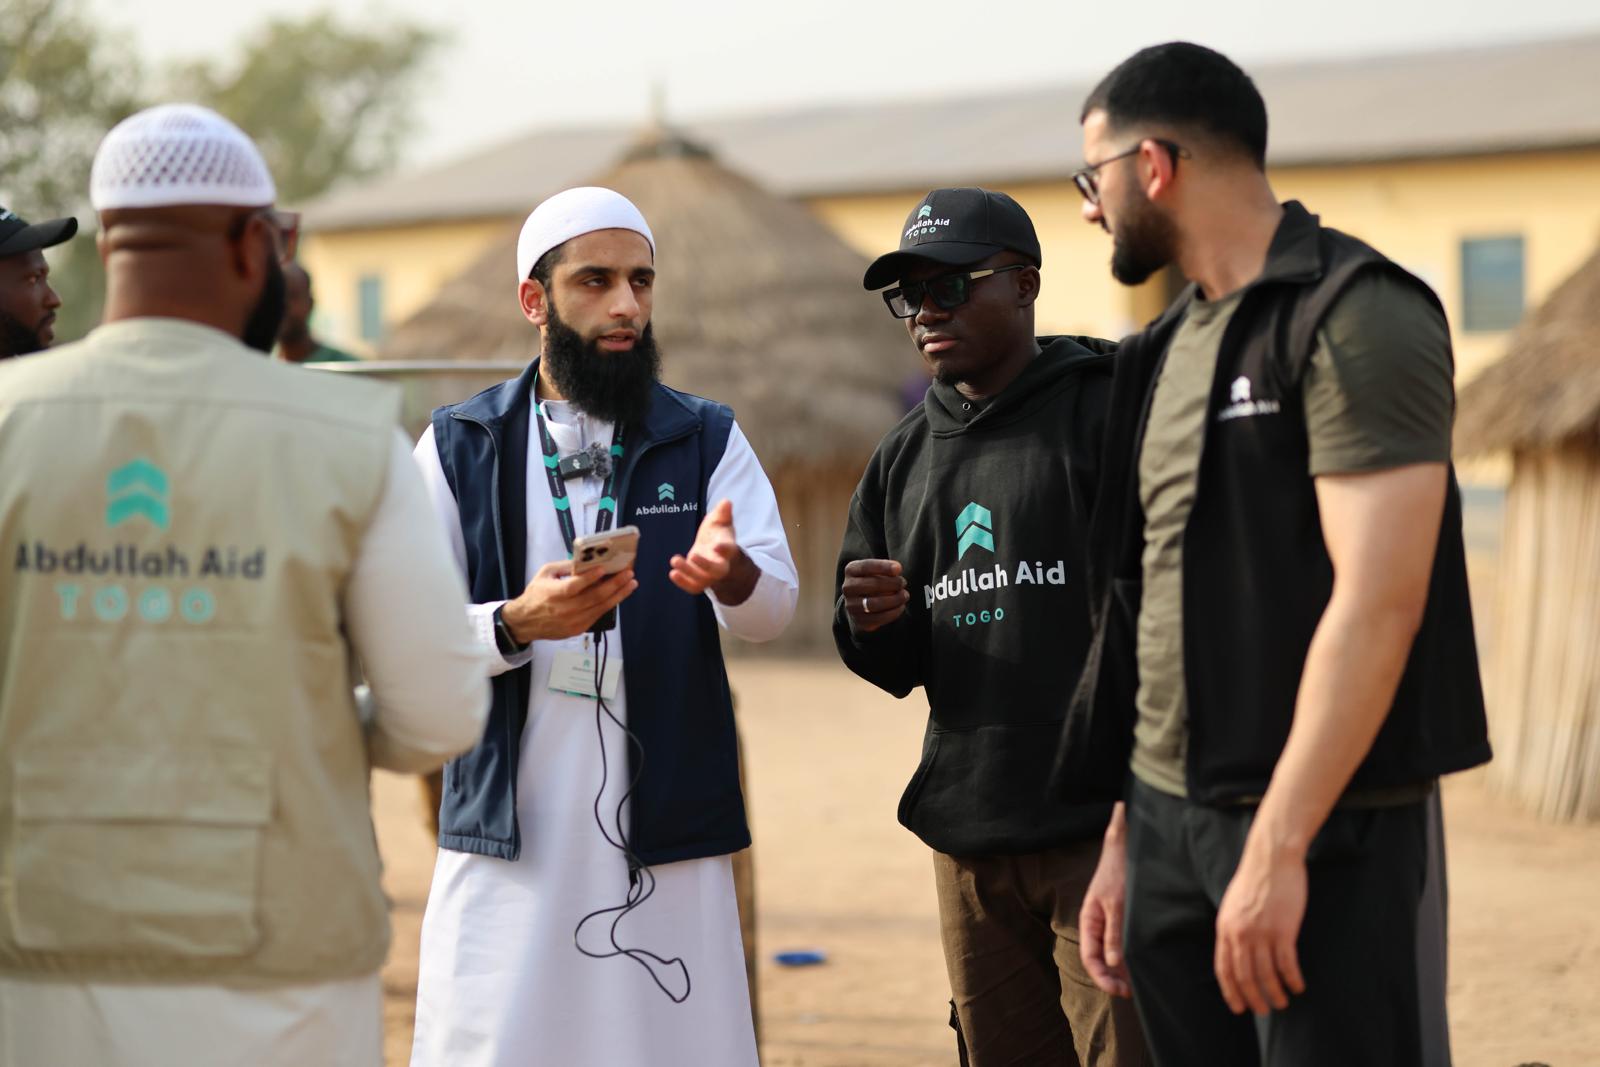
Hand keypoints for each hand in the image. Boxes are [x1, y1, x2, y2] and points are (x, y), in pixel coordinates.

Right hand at [502, 560, 637, 642]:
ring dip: (618, 595)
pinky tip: (618, 595)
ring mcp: (573, 621)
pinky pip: (598, 615)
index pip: (575, 586)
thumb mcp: (545, 574)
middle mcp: (565, 609)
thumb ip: (565, 567)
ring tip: (631, 584)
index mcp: (554, 593)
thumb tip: (586, 560)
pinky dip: (609, 604)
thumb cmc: (536, 594)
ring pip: (600, 607)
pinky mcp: (578, 629)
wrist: (526, 622)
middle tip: (629, 574)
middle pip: (594, 597)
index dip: (590, 578)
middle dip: (615, 584)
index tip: (604, 569)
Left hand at [670, 499, 756, 601]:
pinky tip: (672, 573)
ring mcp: (710, 575)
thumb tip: (726, 501)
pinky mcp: (699, 581)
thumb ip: (723, 512)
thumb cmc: (718, 535)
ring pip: (701, 579)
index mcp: (728, 549)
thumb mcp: (721, 521)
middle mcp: (721, 565)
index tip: (717, 545)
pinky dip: (682, 583)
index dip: (724, 549)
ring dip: (688, 572)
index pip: (729, 550)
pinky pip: (692, 587)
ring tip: (674, 559)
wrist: (716, 553)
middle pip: (716, 570)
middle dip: (705, 565)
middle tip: (693, 555)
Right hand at [841, 559, 908, 631]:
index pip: (866, 566)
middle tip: (903, 583)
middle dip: (893, 584)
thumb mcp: (876, 569)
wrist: (860, 602)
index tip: (899, 569)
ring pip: (875, 604)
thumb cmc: (873, 580)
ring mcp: (851, 606)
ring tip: (904, 595)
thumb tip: (897, 569)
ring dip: (895, 599)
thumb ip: (886, 567)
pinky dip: (893, 612)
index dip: (883, 567)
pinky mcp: (859, 621)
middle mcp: (847, 588)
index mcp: (851, 570)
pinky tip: (901, 606)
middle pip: (872, 585)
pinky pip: (879, 618)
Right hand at [1079, 803, 1132, 997]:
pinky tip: (1141, 963)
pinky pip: (1122, 943)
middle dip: (1112, 977)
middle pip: (1100, 959)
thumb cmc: (1119, 873)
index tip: (1118, 991)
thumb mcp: (1117, 904)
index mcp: (1089, 921)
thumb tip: (1113, 963)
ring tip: (1138, 984)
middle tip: (1131, 993)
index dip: (1102, 977)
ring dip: (1122, 969)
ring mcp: (1110, 922)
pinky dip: (1129, 955)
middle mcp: (1097, 925)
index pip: (1090, 958)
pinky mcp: (1123, 918)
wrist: (1127, 848)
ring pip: (1112, 953)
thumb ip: (1114, 933)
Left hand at [1214, 840, 1307, 1015]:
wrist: (1272, 859)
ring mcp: (1261, 933)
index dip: (1231, 991)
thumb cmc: (1254, 880)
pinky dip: (1292, 980)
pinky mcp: (1283, 930)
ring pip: (1266, 975)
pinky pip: (1287, 964)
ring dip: (1275, 993)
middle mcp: (1240, 934)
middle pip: (1245, 976)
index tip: (1239, 1007)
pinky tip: (1298, 987)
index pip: (1224, 969)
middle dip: (1254, 998)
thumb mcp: (1233, 905)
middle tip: (1264, 1011)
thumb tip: (1235, 951)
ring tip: (1283, 1002)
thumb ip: (1232, 929)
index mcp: (1225, 929)